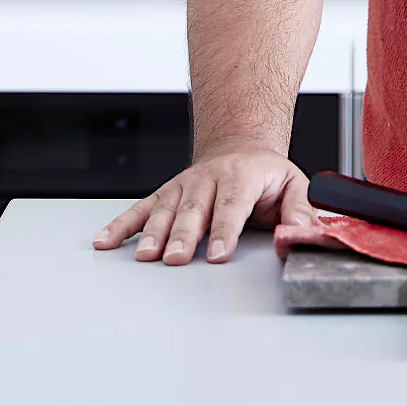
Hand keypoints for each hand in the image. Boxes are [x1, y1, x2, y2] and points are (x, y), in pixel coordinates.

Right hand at [92, 138, 313, 264]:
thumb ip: (300, 211)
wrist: (240, 146)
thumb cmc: (266, 174)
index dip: (225, 229)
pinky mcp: (165, 194)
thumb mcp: (294, 185)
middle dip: (184, 235)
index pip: (233, 204)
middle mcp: (209, 179)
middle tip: (176, 258)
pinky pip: (140, 209)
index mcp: (243, 176)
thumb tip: (301, 233)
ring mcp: (183, 186)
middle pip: (194, 209)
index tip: (218, 254)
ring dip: (153, 233)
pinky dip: (121, 225)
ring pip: (165, 209)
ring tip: (144, 256)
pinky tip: (105, 241)